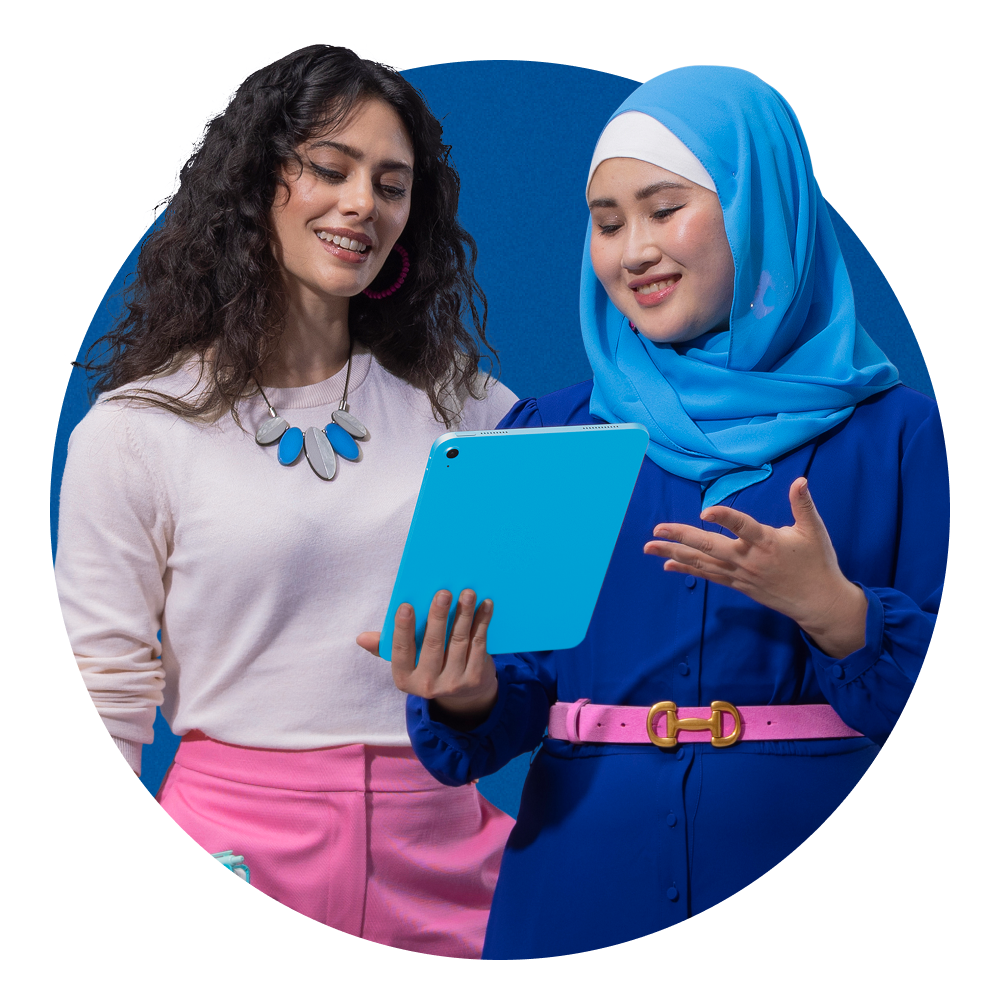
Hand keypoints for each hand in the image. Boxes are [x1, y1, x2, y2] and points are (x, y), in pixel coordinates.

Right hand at [357, 588, 498, 726]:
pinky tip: (485, 606)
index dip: (402, 628)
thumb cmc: (428, 665)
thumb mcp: (407, 661)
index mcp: (405, 678)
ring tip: (467, 593)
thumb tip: (362, 638)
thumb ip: (386, 646)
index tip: (406, 605)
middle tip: (443, 593)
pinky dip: (482, 623)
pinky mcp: (475, 679)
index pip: (401, 651)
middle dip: (438, 616)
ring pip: (458, 641)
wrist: (464, 695)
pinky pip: (479, 645)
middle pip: (433, 644)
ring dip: (464, 615)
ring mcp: (453, 683)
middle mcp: (428, 686)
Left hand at [643, 477, 866, 658]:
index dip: (725, 518)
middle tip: (657, 529)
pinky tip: (668, 563)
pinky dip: (687, 568)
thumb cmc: (817, 563)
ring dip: (674, 553)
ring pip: (702, 562)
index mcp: (767, 542)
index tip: (706, 511)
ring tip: (650, 546)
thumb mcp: (814, 531)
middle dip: (682, 537)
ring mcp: (740, 573)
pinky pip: (707, 575)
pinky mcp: (737, 584)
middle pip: (710, 546)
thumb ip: (803, 505)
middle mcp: (749, 559)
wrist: (818, 602)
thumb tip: (799, 480)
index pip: (743, 527)